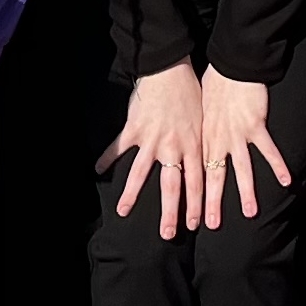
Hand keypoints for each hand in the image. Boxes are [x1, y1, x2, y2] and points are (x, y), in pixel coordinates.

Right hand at [104, 63, 205, 237]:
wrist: (171, 70)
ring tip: (123, 212)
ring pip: (141, 172)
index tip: (196, 225)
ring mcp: (152, 140)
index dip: (196, 205)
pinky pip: (120, 147)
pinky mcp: (135, 129)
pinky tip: (97, 168)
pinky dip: (107, 157)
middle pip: (172, 186)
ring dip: (132, 194)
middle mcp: (173, 147)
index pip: (197, 183)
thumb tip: (208, 160)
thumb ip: (202, 142)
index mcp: (193, 146)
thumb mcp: (204, 120)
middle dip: (170, 212)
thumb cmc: (191, 92)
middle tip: (167, 234)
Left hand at [197, 68, 291, 229]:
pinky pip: (268, 150)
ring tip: (250, 213)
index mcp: (203, 138)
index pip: (197, 173)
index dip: (194, 195)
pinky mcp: (255, 126)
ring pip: (242, 169)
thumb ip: (196, 131)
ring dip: (245, 192)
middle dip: (213, 203)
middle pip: (214, 177)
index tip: (192, 216)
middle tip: (212, 225)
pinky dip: (278, 166)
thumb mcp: (196, 110)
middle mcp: (218, 140)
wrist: (230, 65)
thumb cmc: (213, 84)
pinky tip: (287, 181)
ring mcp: (237, 135)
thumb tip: (189, 141)